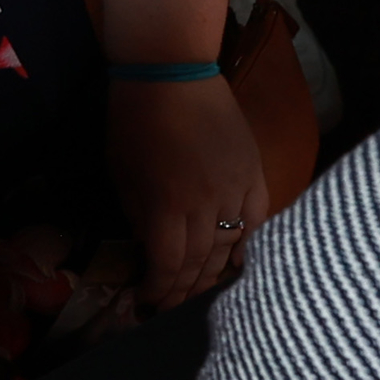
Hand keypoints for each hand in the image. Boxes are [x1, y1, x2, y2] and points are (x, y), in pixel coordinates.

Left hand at [108, 72, 267, 307]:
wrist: (173, 72)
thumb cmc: (135, 120)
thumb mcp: (122, 173)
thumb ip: (140, 216)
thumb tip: (152, 249)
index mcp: (166, 206)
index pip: (167, 265)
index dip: (158, 290)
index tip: (147, 304)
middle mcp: (206, 205)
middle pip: (199, 264)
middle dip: (182, 290)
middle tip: (171, 307)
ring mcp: (236, 190)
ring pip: (230, 248)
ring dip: (213, 275)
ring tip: (199, 291)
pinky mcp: (255, 174)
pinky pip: (257, 222)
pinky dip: (247, 245)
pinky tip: (237, 263)